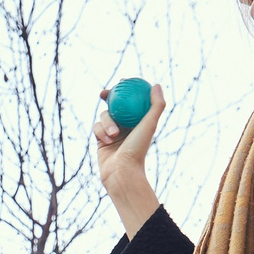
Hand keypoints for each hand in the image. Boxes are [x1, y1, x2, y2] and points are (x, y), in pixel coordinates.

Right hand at [93, 82, 166, 237]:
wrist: (122, 172)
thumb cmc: (138, 149)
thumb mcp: (150, 124)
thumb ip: (156, 105)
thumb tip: (156, 85)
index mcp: (138, 121)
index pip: (132, 100)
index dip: (126, 89)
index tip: (122, 81)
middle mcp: (126, 125)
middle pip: (115, 104)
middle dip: (108, 96)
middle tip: (105, 93)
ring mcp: (112, 132)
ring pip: (104, 116)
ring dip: (107, 123)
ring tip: (114, 135)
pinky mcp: (100, 140)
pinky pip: (96, 128)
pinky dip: (100, 132)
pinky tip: (106, 140)